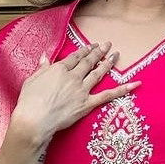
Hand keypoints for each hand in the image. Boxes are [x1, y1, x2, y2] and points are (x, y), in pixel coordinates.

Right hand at [8, 41, 138, 144]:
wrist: (35, 118)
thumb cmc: (29, 101)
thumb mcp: (32, 80)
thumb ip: (42, 68)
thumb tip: (45, 56)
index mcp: (59, 69)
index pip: (75, 57)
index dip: (84, 50)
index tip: (91, 46)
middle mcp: (73, 77)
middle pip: (88, 62)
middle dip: (98, 52)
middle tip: (107, 44)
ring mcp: (82, 90)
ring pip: (98, 73)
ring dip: (108, 63)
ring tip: (116, 54)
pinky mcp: (87, 104)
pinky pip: (108, 96)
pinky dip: (123, 89)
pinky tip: (135, 84)